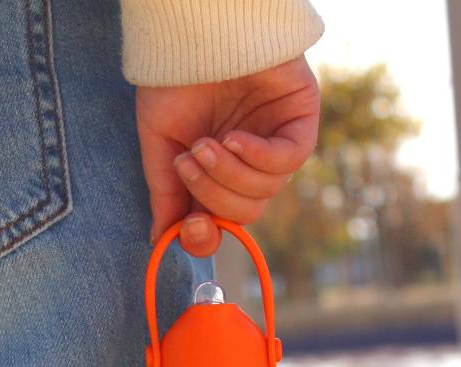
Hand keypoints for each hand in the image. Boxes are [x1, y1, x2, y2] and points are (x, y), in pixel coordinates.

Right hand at [136, 57, 319, 255]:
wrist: (194, 32)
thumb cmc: (174, 81)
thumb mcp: (161, 145)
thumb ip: (165, 194)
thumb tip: (160, 240)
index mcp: (219, 173)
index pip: (221, 222)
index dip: (206, 234)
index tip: (188, 225)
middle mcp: (250, 163)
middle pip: (244, 212)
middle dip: (213, 194)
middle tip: (190, 160)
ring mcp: (277, 143)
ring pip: (265, 191)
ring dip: (230, 173)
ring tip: (207, 142)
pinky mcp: (300, 121)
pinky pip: (289, 161)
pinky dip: (258, 157)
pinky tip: (235, 137)